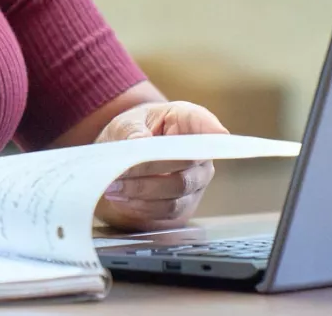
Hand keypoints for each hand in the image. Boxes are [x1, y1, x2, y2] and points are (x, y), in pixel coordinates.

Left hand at [93, 100, 227, 230]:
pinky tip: (122, 199)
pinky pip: (168, 211)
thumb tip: (138, 144)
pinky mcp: (184, 204)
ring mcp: (196, 181)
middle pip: (186, 165)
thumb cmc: (133, 132)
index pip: (204, 122)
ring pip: (176, 192)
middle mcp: (200, 154)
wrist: (127, 157)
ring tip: (113, 188)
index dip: (212, 128)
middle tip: (120, 173)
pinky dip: (142, 206)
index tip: (218, 134)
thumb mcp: (126, 123)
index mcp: (187, 121)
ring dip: (142, 192)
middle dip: (150, 170)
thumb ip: (131, 131)